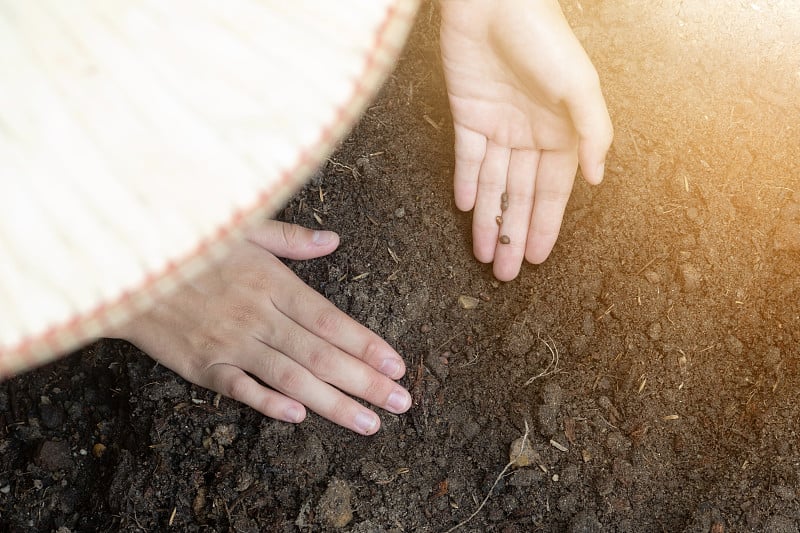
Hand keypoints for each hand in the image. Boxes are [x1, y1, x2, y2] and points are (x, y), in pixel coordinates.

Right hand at [110, 220, 410, 434]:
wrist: (125, 266)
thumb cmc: (188, 243)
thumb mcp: (241, 227)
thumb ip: (290, 238)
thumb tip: (333, 240)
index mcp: (272, 282)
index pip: (330, 319)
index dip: (366, 344)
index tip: (398, 364)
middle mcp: (258, 315)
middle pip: (321, 354)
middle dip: (366, 381)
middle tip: (402, 402)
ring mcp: (230, 342)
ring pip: (291, 376)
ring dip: (333, 402)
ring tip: (370, 422)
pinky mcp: (201, 364)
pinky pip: (238, 387)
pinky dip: (267, 401)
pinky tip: (299, 417)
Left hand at [439, 0, 612, 279]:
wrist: (495, 0)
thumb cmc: (545, 38)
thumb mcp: (579, 87)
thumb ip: (592, 134)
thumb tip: (595, 179)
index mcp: (562, 132)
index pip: (551, 191)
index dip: (544, 225)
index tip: (537, 258)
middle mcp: (530, 135)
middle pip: (519, 195)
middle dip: (513, 234)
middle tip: (506, 273)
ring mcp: (498, 126)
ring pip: (492, 183)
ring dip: (488, 219)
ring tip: (485, 255)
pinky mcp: (468, 114)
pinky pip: (467, 157)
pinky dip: (467, 182)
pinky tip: (467, 208)